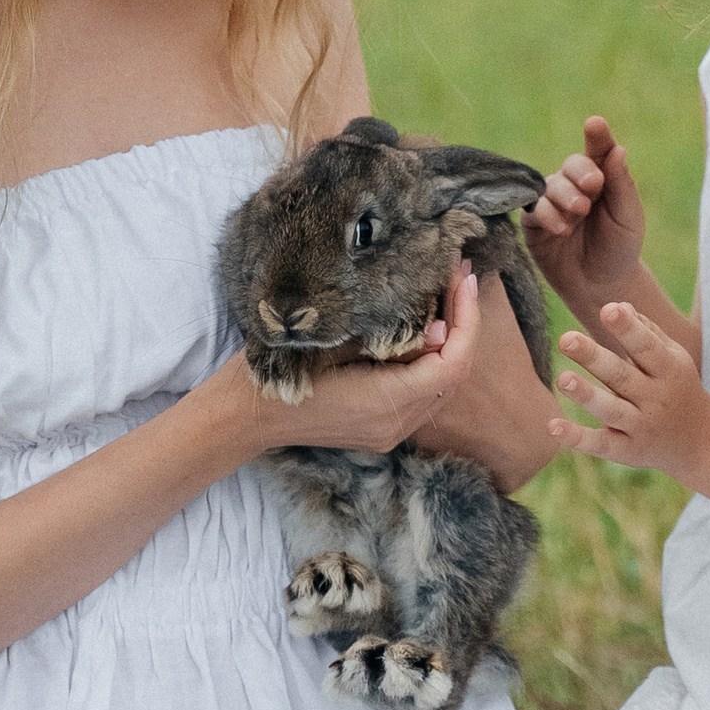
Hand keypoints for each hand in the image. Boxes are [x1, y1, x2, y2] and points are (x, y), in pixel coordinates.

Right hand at [237, 262, 486, 459]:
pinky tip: (422, 329)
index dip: (466, 320)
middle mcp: (394, 425)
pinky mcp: (379, 428)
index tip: (461, 277)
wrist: (243, 416)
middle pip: (454, 375)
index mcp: (383, 404)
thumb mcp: (328, 340)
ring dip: (449, 342)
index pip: (451, 364)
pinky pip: (422, 394)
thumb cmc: (277, 372)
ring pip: (441, 386)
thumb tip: (437, 325)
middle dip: (462, 324)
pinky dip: (430, 361)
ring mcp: (388, 432)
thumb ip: (384, 335)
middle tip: (457, 276)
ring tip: (446, 295)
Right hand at [524, 118, 646, 318]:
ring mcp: (552, 204)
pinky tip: (560, 228)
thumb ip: (621, 184)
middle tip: (594, 186)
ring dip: (563, 195)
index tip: (595, 124)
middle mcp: (574, 187)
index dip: (597, 137)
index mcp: (601, 180)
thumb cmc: (619, 249)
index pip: (598, 152)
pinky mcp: (534, 225)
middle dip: (580, 172)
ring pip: (549, 185)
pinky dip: (545, 215)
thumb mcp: (628, 217)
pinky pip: (532, 210)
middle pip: (570, 165)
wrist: (601, 286)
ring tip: (578, 213)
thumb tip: (618, 149)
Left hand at [547, 300, 709, 480]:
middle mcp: (656, 399)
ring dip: (586, 395)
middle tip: (566, 339)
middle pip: (622, 376)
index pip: (647, 347)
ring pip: (611, 410)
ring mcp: (642, 427)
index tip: (608, 310)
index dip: (629, 328)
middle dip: (594, 358)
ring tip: (562, 379)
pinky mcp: (628, 451)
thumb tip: (618, 305)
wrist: (702, 441)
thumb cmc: (678, 386)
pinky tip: (552, 426)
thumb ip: (647, 332)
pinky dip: (577, 438)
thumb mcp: (673, 357)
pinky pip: (601, 445)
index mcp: (669, 370)